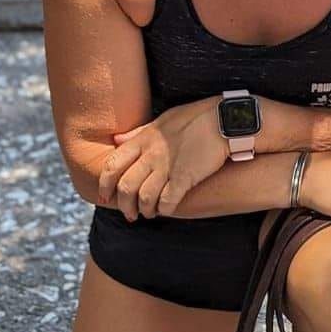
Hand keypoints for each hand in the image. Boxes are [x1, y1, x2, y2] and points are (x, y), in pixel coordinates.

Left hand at [99, 97, 227, 220]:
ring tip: (148, 214)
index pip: (112, 166)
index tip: (106, 195)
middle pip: (126, 186)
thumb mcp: (163, 119)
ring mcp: (168, 166)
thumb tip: (116, 140)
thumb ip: (138, 133)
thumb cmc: (196, 117)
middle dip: (124, 205)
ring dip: (143, 210)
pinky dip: (163, 209)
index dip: (105, 185)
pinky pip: (167, 200)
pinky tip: (165, 209)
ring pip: (144, 197)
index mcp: (143, 139)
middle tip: (129, 213)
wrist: (225, 119)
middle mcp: (151, 154)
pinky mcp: (186, 177)